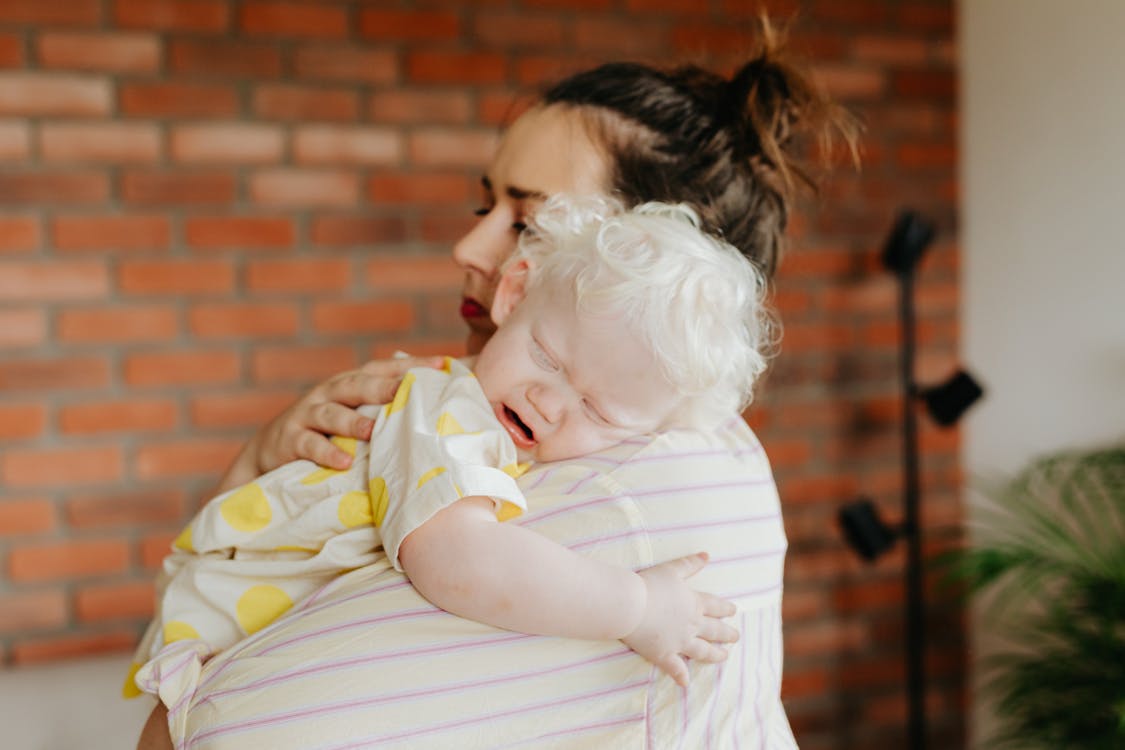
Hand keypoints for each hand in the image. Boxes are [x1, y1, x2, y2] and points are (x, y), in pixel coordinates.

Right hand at [240, 356, 445, 475]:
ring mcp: (307, 414)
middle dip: (382, 386)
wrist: (271, 451)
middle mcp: (330, 392)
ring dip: (352, 422)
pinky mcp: (289, 440)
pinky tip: (343, 462)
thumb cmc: (329, 433)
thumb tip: (441, 409)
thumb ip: (387, 409)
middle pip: (357, 385)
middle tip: (404, 391)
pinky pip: (309, 445)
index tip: (445, 364)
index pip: (385, 368)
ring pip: (331, 413)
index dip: (413, 364)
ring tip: (372, 432)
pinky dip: (326, 453)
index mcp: (352, 384)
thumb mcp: (356, 415)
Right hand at [621, 552, 738, 686]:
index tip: (734, 612)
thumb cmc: (649, 584)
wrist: (630, 605)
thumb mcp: (672, 570)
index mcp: (694, 604)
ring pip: (702, 651)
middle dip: (727, 633)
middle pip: (714, 630)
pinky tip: (686, 683)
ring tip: (724, 657)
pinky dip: (681, 676)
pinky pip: (675, 668)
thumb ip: (690, 564)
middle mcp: (692, 625)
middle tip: (736, 637)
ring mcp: (680, 642)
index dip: (725, 609)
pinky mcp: (664, 654)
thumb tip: (707, 555)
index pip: (715, 607)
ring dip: (714, 655)